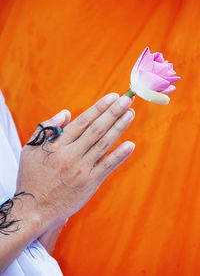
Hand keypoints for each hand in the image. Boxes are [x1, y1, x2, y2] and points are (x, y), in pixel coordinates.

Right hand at [16, 93, 134, 226]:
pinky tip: (130, 144)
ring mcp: (82, 169)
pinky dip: (120, 155)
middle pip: (97, 129)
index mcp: (57, 144)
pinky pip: (107, 166)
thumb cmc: (31, 177)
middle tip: (127, 100)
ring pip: (104, 144)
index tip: (112, 97)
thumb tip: (66, 113)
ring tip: (130, 114)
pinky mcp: (90, 183)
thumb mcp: (30, 149)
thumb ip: (47, 128)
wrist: (34, 208)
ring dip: (119, 128)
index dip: (99, 108)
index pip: (83, 121)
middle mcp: (71, 154)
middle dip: (113, 112)